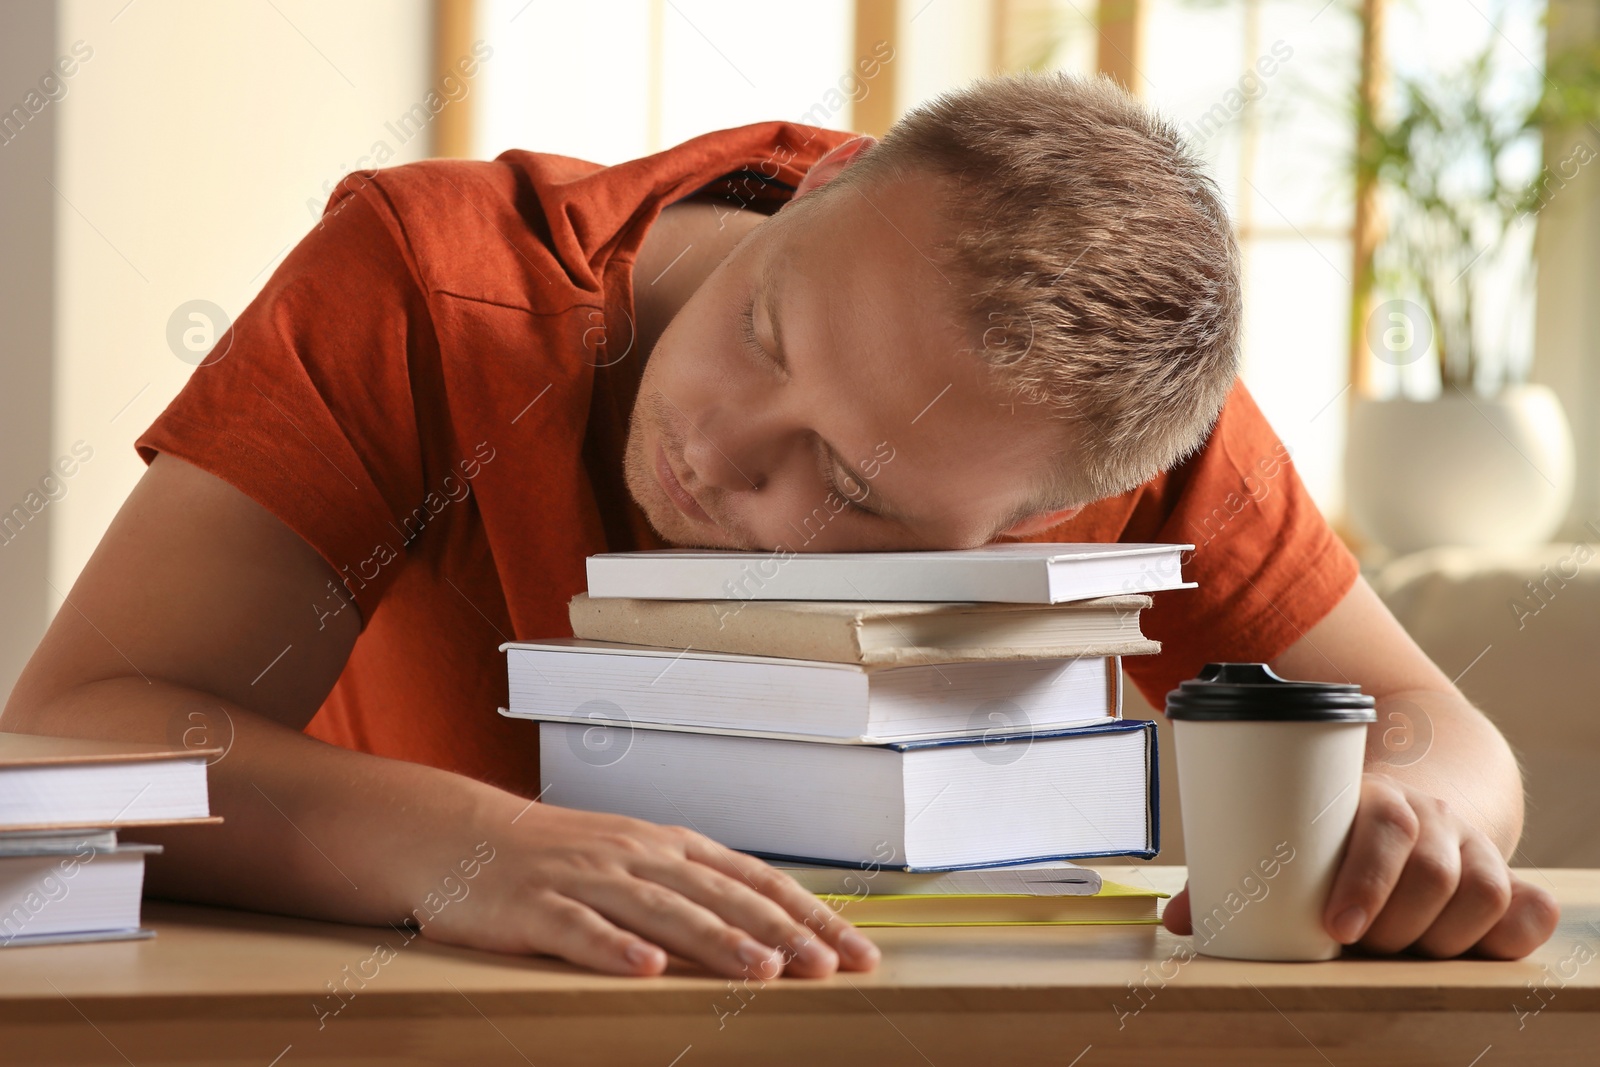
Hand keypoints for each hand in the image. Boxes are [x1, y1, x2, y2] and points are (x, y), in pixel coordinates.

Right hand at [414, 801, 880, 978]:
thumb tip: (774, 931)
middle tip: (829, 967)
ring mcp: (588, 879)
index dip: (809, 915)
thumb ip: (696, 891)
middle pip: (723, 896)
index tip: (857, 951)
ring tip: (764, 971)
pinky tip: (646, 968)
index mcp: (671, 848)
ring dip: (718, 942)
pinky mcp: (536, 907)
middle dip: (782, 933)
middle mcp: (640, 857)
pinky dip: (615, 948)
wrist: (463, 836)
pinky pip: (580, 930)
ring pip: (664, 911)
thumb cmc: (560, 857)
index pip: (757, 880)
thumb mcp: (638, 862)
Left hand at [1161, 773, 1560, 957]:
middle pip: (1436, 872)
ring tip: (1400, 952)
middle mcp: (1434, 817)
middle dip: (1396, 925)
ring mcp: (1476, 847)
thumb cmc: (1339, 832)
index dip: (1366, 879)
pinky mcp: (1509, 880)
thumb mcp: (1298, 839)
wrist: (1418, 793)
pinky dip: (1514, 931)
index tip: (1335, 926)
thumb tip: (1182, 919)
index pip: (1386, 828)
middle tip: (1359, 947)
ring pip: (1484, 893)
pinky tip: (1478, 946)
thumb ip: (1243, 879)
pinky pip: (1530, 907)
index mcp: (1375, 799)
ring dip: (1442, 938)